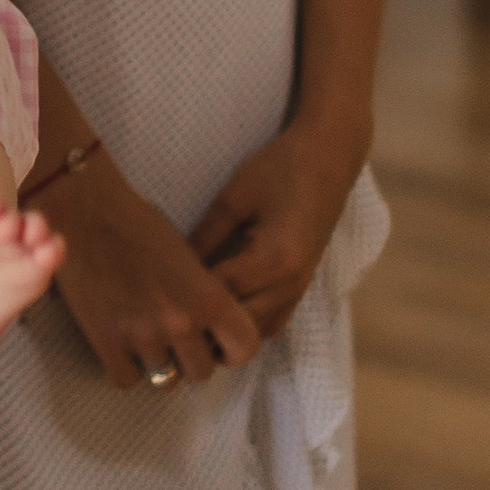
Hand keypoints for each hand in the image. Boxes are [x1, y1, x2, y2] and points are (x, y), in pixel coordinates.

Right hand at [43, 152, 260, 387]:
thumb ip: (203, 295)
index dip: (233, 349)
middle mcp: (180, 322)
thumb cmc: (137, 221)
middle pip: (201, 372)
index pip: (244, 348)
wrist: (85, 210)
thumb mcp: (187, 256)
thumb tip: (209, 328)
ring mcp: (142, 335)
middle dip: (192, 358)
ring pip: (165, 380)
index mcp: (208, 296)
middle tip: (177, 340)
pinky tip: (121, 346)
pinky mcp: (106, 340)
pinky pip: (126, 379)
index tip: (219, 343)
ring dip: (159, 364)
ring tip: (147, 340)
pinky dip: (126, 368)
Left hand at [190, 118, 368, 340]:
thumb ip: (205, 235)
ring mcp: (300, 288)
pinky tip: (222, 311)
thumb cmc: (279, 168)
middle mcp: (291, 282)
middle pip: (240, 323)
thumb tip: (172, 267)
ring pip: (257, 332)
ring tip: (191, 316)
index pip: (222, 294)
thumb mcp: (234, 197)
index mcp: (275, 258)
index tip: (159, 293)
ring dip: (226, 329)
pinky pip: (273, 322)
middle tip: (169, 312)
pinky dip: (247, 325)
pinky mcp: (303, 286)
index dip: (189, 296)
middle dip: (205, 321)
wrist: (329, 158)